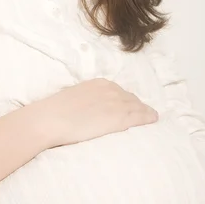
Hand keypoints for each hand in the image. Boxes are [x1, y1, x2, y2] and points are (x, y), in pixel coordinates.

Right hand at [41, 78, 157, 146]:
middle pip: (130, 98)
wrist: (50, 119)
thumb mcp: (72, 98)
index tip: (129, 106)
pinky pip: (139, 117)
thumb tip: (85, 109)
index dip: (126, 100)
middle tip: (142, 114)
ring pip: (137, 107)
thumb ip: (84, 101)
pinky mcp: (119, 118)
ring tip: (151, 117)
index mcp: (98, 83)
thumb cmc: (54, 112)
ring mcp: (116, 103)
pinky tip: (154, 120)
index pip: (119, 91)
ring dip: (144, 112)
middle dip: (137, 106)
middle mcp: (110, 89)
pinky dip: (148, 118)